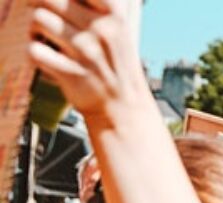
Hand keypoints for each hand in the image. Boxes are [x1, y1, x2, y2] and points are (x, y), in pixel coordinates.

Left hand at [28, 0, 148, 119]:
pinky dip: (33, 52)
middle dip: (41, 5)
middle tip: (46, 17)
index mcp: (115, 14)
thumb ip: (93, 7)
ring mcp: (86, 52)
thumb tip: (55, 0)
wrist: (123, 107)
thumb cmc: (115, 62)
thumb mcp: (117, 28)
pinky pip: (34, 50)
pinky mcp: (71, 73)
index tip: (64, 6)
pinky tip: (44, 55)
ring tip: (44, 37)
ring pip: (38, 19)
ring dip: (34, 28)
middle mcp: (102, 30)